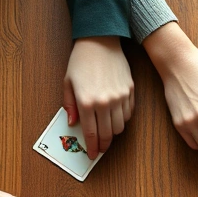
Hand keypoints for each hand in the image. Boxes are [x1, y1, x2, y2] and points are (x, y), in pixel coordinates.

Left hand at [64, 36, 134, 158]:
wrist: (100, 42)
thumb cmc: (81, 61)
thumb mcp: (68, 83)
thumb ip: (70, 105)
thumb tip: (73, 123)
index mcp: (86, 102)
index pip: (91, 133)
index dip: (92, 147)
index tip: (92, 154)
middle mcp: (104, 102)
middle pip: (107, 134)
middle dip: (103, 145)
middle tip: (101, 149)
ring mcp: (119, 97)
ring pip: (120, 126)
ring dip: (113, 133)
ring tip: (107, 131)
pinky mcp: (129, 91)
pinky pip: (128, 114)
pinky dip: (123, 119)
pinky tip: (116, 117)